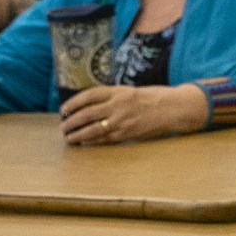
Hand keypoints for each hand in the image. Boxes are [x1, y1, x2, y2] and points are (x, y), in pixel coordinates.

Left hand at [58, 84, 208, 145]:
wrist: (173, 108)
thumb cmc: (153, 97)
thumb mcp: (131, 91)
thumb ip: (112, 97)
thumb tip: (91, 105)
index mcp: (118, 91)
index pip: (89, 95)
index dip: (73, 102)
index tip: (63, 109)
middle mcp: (118, 105)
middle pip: (87, 114)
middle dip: (71, 121)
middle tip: (62, 126)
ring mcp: (122, 121)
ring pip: (93, 129)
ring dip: (78, 134)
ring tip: (68, 138)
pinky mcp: (127, 133)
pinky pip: (105, 139)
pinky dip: (92, 142)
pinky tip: (84, 144)